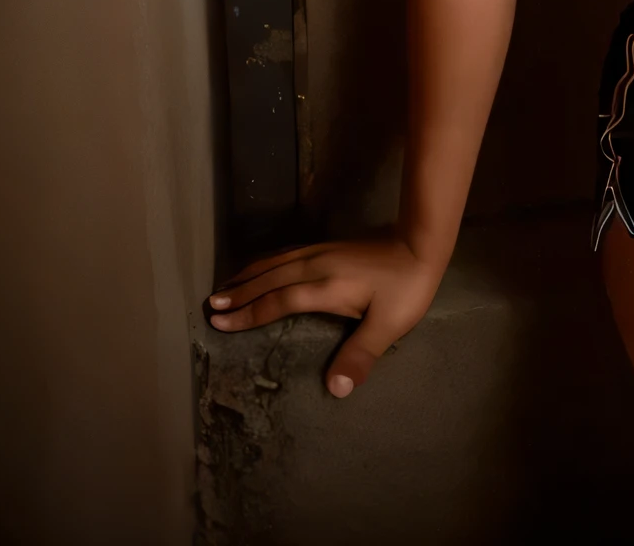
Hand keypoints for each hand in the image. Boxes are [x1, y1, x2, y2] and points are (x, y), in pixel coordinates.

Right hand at [206, 236, 444, 397]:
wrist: (423, 242)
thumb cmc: (407, 286)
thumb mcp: (389, 325)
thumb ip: (360, 355)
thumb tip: (335, 390)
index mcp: (325, 287)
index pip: (278, 301)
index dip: (248, 313)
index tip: (219, 321)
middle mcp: (317, 266)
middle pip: (269, 279)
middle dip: (239, 293)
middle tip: (209, 304)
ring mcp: (323, 253)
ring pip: (276, 263)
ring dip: (249, 275)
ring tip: (225, 286)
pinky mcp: (331, 247)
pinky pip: (288, 254)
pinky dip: (267, 263)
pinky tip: (263, 267)